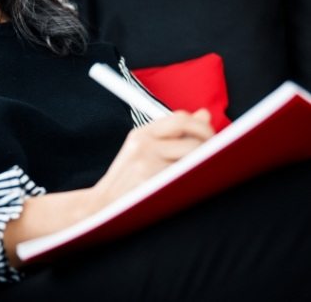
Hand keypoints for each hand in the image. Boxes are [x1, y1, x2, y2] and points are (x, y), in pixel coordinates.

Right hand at [90, 109, 213, 210]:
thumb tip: (204, 113)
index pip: (180, 118)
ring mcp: (146, 164)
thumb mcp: (144, 150)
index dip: (202, 126)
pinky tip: (195, 186)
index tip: (212, 138)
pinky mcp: (150, 183)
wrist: (102, 206)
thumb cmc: (129, 180)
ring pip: (193, 158)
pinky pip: (186, 178)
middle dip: (211, 146)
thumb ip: (174, 133)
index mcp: (142, 134)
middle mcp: (143, 144)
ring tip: (206, 173)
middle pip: (192, 137)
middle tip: (218, 157)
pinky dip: (196, 180)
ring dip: (205, 165)